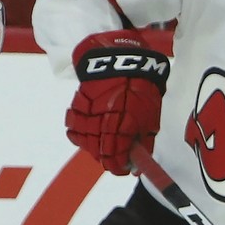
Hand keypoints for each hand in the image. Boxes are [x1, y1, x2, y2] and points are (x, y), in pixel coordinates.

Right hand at [66, 31, 169, 173]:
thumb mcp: (150, 114)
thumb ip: (144, 141)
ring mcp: (87, 113)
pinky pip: (73, 126)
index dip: (120, 167)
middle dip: (108, 157)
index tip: (125, 168)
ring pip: (84, 141)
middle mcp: (102, 122)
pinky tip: (91, 125)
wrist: (120, 56)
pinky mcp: (77, 103)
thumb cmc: (140, 86)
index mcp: (122, 126)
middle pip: (98, 154)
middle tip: (117, 153)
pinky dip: (80, 129)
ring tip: (104, 139)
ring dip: (94, 145)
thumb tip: (137, 164)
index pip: (115, 159)